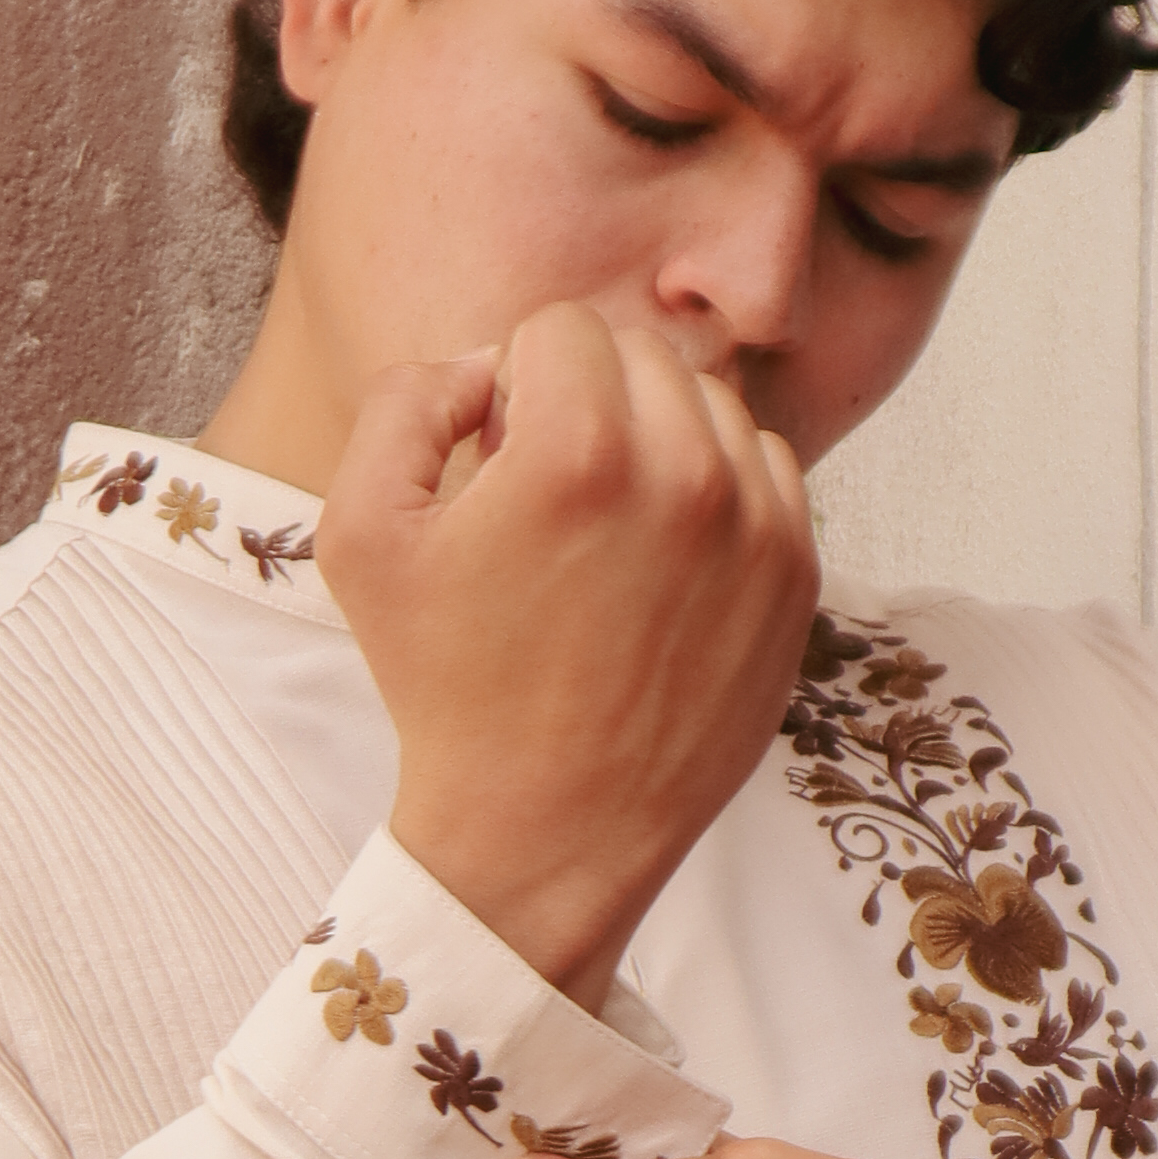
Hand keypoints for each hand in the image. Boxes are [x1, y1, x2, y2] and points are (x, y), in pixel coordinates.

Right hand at [314, 306, 817, 1005]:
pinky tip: (664, 556)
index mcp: (577, 453)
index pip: (561, 326)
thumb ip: (407, 401)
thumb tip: (486, 364)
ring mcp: (756, 528)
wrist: (547, 831)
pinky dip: (718, 489)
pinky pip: (768, 468)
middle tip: (549, 496)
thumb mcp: (360, 534)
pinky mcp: (797, 576)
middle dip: (588, 401)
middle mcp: (685, 477)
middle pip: (642, 355)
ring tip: (608, 528)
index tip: (501, 461)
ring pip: (711, 405)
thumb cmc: (447, 687)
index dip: (514, 383)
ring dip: (657, 438)